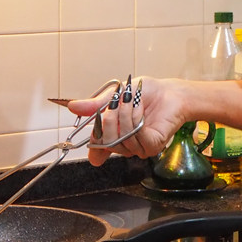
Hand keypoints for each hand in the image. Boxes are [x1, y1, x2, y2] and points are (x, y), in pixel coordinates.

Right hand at [65, 77, 187, 164]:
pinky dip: (136, 120)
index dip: (93, 146)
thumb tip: (73, 107)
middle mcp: (126, 144)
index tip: (92, 134)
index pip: (98, 150)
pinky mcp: (153, 145)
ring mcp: (139, 147)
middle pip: (107, 143)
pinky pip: (137, 138)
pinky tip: (141, 111)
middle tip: (117, 104)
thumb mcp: (115, 94)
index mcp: (114, 135)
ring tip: (133, 103)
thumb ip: (95, 104)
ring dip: (125, 116)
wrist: (169, 92)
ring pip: (122, 140)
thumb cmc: (145, 93)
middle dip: (110, 119)